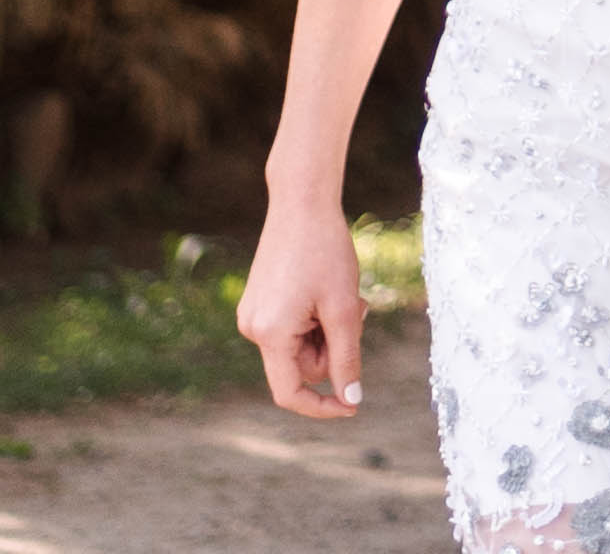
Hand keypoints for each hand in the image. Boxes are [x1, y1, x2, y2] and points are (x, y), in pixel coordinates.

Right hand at [235, 189, 369, 418]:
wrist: (302, 203)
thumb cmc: (326, 251)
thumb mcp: (343, 308)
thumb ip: (347, 358)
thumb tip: (351, 399)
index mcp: (270, 335)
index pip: (290, 393)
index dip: (322, 405)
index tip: (353, 407)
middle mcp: (253, 329)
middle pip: (302, 366)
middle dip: (334, 346)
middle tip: (357, 308)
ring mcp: (253, 315)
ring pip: (301, 346)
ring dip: (328, 329)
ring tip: (342, 292)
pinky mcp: (259, 303)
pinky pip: (293, 328)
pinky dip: (316, 317)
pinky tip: (327, 287)